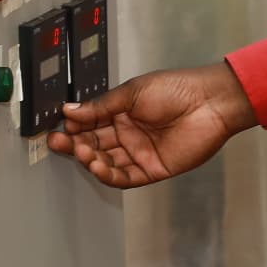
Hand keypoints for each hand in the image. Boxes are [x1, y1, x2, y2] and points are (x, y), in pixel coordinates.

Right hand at [47, 62, 259, 188]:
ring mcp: (140, 152)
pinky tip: (96, 166)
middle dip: (75, 143)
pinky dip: (108, 174)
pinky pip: (124, 177)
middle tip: (58, 140)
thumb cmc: (177, 89)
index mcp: (122, 112)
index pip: (90, 123)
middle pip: (94, 144)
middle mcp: (129, 134)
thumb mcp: (132, 92)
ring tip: (79, 151)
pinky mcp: (152, 169)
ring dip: (89, 159)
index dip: (73, 126)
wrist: (210, 102)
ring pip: (106, 162)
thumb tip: (70, 109)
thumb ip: (101, 106)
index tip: (57, 125)